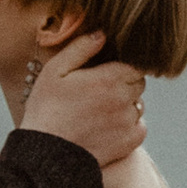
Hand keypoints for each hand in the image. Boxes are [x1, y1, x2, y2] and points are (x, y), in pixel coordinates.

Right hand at [19, 31, 144, 165]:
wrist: (46, 153)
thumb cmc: (46, 109)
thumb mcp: (55, 71)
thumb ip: (81, 48)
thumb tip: (102, 34)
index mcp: (109, 78)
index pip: (134, 65)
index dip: (120, 69)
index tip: (105, 75)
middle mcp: (124, 99)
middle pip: (138, 84)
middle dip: (125, 85)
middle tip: (100, 93)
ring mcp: (128, 122)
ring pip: (138, 106)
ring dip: (127, 106)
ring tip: (101, 112)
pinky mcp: (128, 142)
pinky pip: (140, 128)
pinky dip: (130, 126)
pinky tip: (109, 128)